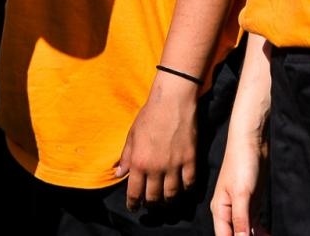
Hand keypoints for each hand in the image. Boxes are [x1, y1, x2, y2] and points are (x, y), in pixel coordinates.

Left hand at [116, 73, 198, 211]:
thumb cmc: (149, 115)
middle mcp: (156, 168)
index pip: (135, 192)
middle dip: (151, 203)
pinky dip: (186, 188)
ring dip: (168, 199)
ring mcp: (175, 165)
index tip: (134, 207)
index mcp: (139, 162)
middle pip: (154, 197)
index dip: (134, 203)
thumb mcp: (132, 135)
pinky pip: (189, 182)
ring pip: (172, 193)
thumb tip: (120, 173)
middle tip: (151, 203)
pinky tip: (183, 187)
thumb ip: (127, 156)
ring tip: (166, 199)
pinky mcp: (190, 159)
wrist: (172, 101)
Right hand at [211, 124, 265, 235]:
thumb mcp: (242, 193)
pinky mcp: (252, 202)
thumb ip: (241, 219)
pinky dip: (261, 232)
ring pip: (246, 232)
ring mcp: (241, 207)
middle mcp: (228, 212)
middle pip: (235, 235)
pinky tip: (268, 235)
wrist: (252, 141)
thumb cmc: (242, 162)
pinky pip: (255, 224)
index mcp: (220, 211)